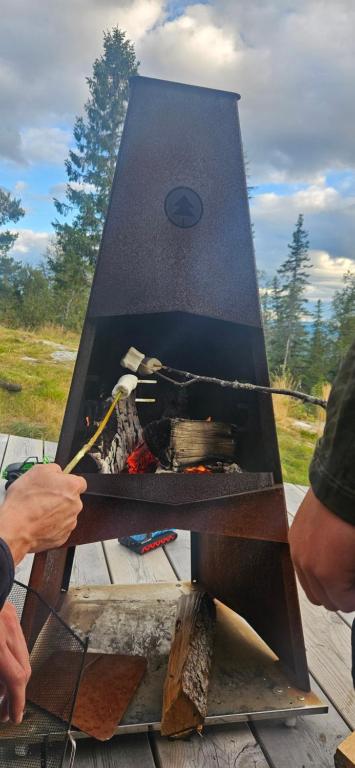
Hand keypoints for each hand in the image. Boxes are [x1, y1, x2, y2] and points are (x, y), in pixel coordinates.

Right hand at [0, 464, 86, 563]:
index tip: (59, 484)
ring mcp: (70, 522)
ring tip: (38, 510)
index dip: (67, 482)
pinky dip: (52, 524)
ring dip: (55, 511)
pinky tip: (39, 521)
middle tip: (43, 497)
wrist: (16, 527)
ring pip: (66, 513)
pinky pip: (60, 527)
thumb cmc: (25, 501)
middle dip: (60, 497)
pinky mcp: (63, 536)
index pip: (79, 482)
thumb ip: (54, 469)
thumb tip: (57, 471)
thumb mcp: (37, 470)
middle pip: (72, 498)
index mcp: (72, 487)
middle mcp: (75, 505)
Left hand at [0, 602, 30, 723]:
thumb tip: (0, 684)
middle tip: (6, 711)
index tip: (14, 716)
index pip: (16, 679)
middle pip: (23, 670)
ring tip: (1, 691)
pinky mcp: (9, 613)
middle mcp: (7, 631)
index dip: (17, 702)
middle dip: (16, 694)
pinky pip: (16, 642)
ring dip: (13, 677)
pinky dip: (10, 658)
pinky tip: (1, 664)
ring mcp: (10, 620)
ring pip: (21, 656)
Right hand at [289, 487, 354, 610]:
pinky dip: (314, 565)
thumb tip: (352, 585)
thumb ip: (354, 577)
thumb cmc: (353, 521)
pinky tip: (329, 553)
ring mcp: (297, 551)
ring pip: (309, 585)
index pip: (343, 605)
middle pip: (324, 600)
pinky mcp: (293, 537)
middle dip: (340, 593)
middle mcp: (307, 566)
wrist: (340, 488)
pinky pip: (301, 565)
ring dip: (325, 582)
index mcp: (328, 574)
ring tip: (341, 567)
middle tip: (352, 579)